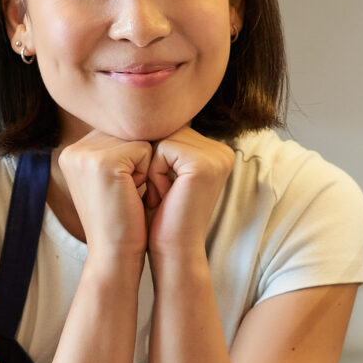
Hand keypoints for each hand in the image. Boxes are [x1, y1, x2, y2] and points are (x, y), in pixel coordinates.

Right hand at [55, 129, 153, 254]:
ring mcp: (86, 155)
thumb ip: (115, 148)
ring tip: (129, 194)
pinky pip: (145, 149)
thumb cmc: (121, 220)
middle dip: (137, 162)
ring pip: (138, 140)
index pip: (118, 133)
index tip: (121, 190)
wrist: (115, 254)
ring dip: (144, 167)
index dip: (131, 160)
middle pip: (127, 133)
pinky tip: (133, 194)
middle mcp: (73, 150)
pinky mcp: (104, 162)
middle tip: (126, 193)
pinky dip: (148, 173)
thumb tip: (141, 119)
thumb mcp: (111, 178)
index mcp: (72, 152)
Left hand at [142, 129, 234, 262]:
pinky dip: (154, 173)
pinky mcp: (204, 164)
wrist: (172, 251)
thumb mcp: (164, 172)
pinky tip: (164, 196)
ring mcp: (217, 156)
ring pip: (162, 138)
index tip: (162, 188)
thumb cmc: (161, 216)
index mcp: (215, 150)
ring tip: (162, 195)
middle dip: (152, 161)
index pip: (171, 129)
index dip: (154, 156)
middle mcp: (222, 150)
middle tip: (162, 194)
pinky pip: (161, 149)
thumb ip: (164, 142)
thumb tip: (140, 112)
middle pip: (167, 130)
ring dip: (151, 168)